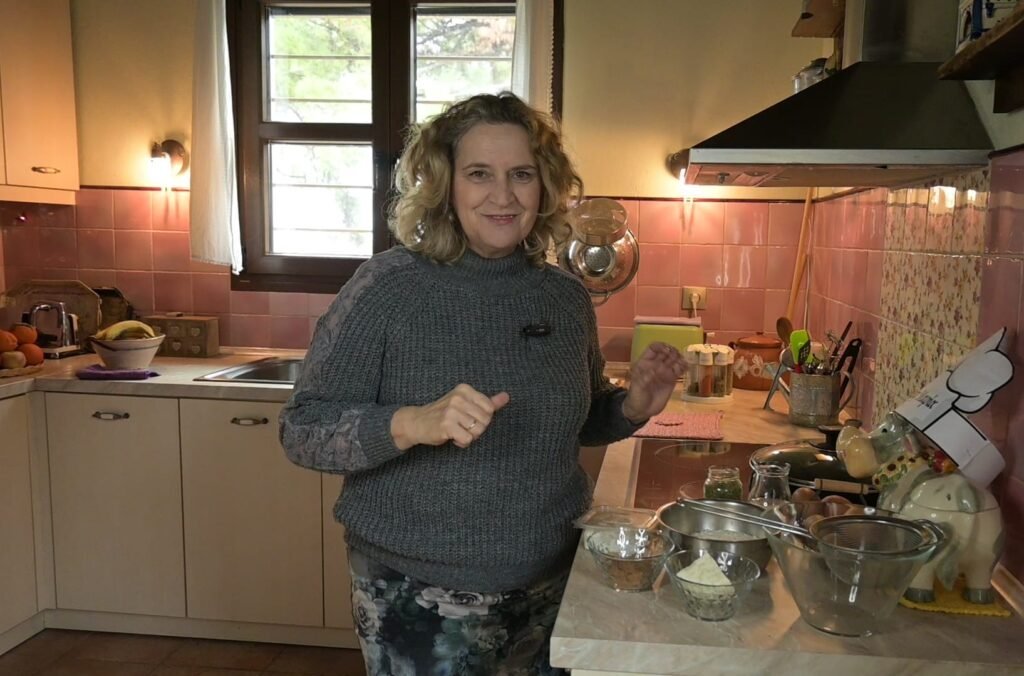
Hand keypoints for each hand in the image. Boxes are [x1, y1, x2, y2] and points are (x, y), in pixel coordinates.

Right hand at [392, 384, 509, 449]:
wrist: (416, 422)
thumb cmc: (443, 414)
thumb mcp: (465, 403)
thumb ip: (487, 401)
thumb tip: (506, 397)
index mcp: (464, 389)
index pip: (490, 408)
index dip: (482, 418)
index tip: (468, 418)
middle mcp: (458, 397)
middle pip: (486, 420)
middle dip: (476, 429)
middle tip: (461, 427)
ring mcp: (451, 411)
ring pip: (478, 431)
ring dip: (469, 437)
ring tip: (456, 431)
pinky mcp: (446, 425)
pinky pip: (467, 439)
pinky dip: (462, 443)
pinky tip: (452, 437)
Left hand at [622, 342, 684, 422]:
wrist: (642, 411)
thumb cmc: (636, 396)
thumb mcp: (638, 386)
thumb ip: (647, 377)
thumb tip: (657, 368)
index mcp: (645, 362)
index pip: (654, 348)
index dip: (661, 347)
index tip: (667, 350)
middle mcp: (656, 365)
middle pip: (666, 353)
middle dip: (672, 352)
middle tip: (675, 358)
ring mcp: (664, 372)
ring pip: (674, 360)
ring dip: (679, 359)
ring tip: (681, 363)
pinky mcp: (672, 380)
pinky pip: (679, 370)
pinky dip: (684, 367)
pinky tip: (686, 367)